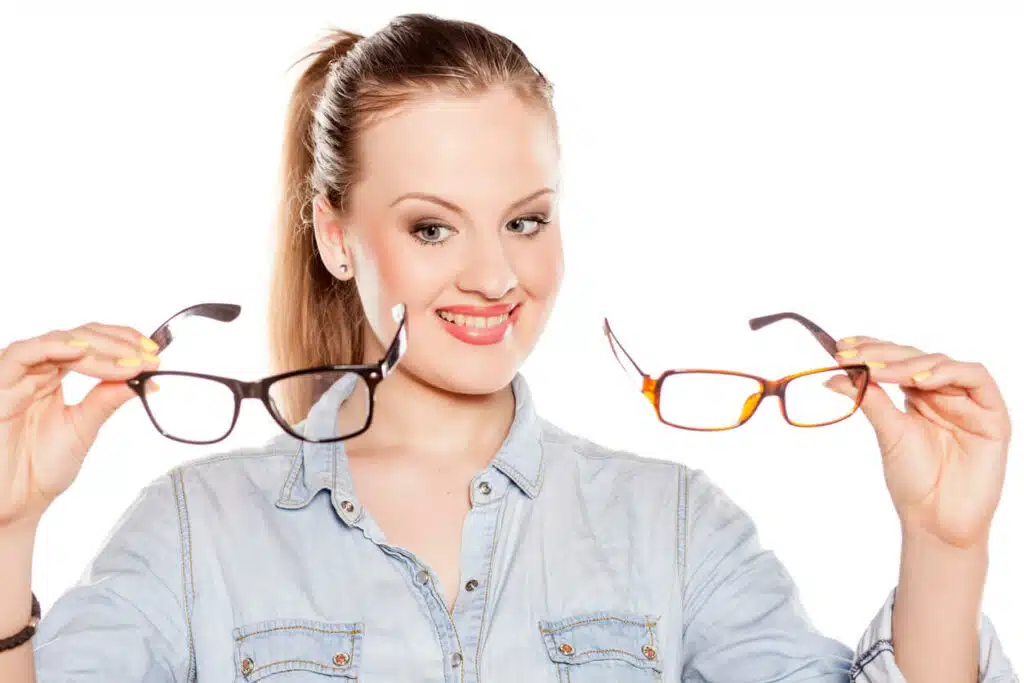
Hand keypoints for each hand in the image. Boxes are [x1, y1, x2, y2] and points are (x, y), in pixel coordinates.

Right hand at [0, 324, 160, 529]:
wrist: (15, 504)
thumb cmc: (39, 470)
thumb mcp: (84, 428)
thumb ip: (107, 399)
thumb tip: (142, 379)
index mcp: (53, 379)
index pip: (89, 345)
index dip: (122, 342)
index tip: (153, 353)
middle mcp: (35, 373)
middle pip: (78, 338)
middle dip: (118, 344)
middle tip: (148, 355)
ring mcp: (16, 377)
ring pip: (57, 341)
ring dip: (98, 347)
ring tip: (129, 359)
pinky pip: (22, 354)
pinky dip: (53, 347)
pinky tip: (83, 351)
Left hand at [824, 336, 1010, 548]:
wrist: (937, 519)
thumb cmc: (914, 480)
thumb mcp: (887, 432)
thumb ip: (869, 399)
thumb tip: (833, 376)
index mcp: (919, 397)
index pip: (896, 361)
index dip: (871, 348)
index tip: (840, 346)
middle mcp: (944, 394)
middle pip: (916, 357)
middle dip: (882, 353)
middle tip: (852, 354)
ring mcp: (969, 402)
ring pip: (942, 363)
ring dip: (909, 363)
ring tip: (880, 371)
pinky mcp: (993, 414)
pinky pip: (976, 378)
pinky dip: (947, 373)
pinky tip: (919, 381)